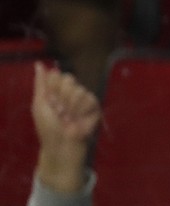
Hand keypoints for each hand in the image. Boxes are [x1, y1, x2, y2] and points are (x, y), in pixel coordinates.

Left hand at [31, 62, 100, 193]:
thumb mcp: (39, 103)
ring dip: (71, 106)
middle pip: (69, 79)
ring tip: (69, 118)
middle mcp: (69, 92)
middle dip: (62, 97)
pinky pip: (91, 98)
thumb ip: (40, 83)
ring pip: (79, 89)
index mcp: (55, 90)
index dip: (53, 87)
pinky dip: (82, 110)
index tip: (50, 101)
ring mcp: (82, 98)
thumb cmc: (48, 126)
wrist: (62, 143)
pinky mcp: (94, 106)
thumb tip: (38, 63)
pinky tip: (79, 118)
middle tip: (59, 111)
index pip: (57, 75)